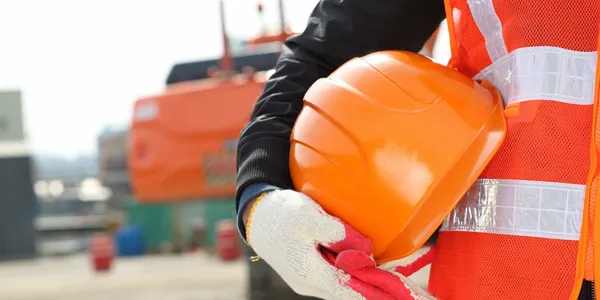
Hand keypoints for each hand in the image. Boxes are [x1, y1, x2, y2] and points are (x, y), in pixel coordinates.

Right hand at [245, 189, 436, 299]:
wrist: (256, 215)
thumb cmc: (280, 214)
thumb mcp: (307, 217)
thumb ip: (337, 233)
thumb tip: (364, 249)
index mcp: (312, 273)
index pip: (353, 292)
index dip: (380, 297)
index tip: (404, 299)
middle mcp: (313, 282)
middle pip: (354, 293)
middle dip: (384, 296)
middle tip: (414, 297)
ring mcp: (313, 277)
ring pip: (349, 286)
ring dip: (373, 287)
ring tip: (402, 290)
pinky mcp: (314, 268)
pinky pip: (342, 276)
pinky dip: (361, 276)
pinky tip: (375, 272)